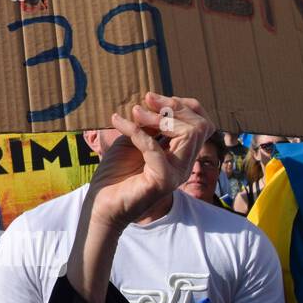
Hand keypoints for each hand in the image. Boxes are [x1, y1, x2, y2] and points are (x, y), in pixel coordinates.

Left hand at [89, 92, 211, 228]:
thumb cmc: (116, 173)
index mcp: (180, 153)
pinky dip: (136, 131)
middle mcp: (184, 164)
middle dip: (173, 107)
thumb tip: (154, 103)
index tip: (154, 98)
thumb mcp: (133, 140)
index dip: (183, 106)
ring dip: (158, 118)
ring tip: (134, 113)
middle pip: (200, 126)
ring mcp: (176, 173)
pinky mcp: (163, 180)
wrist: (101, 203)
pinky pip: (154, 148)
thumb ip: (148, 125)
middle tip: (146, 100)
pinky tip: (118, 123)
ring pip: (188, 134)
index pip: (201, 124)